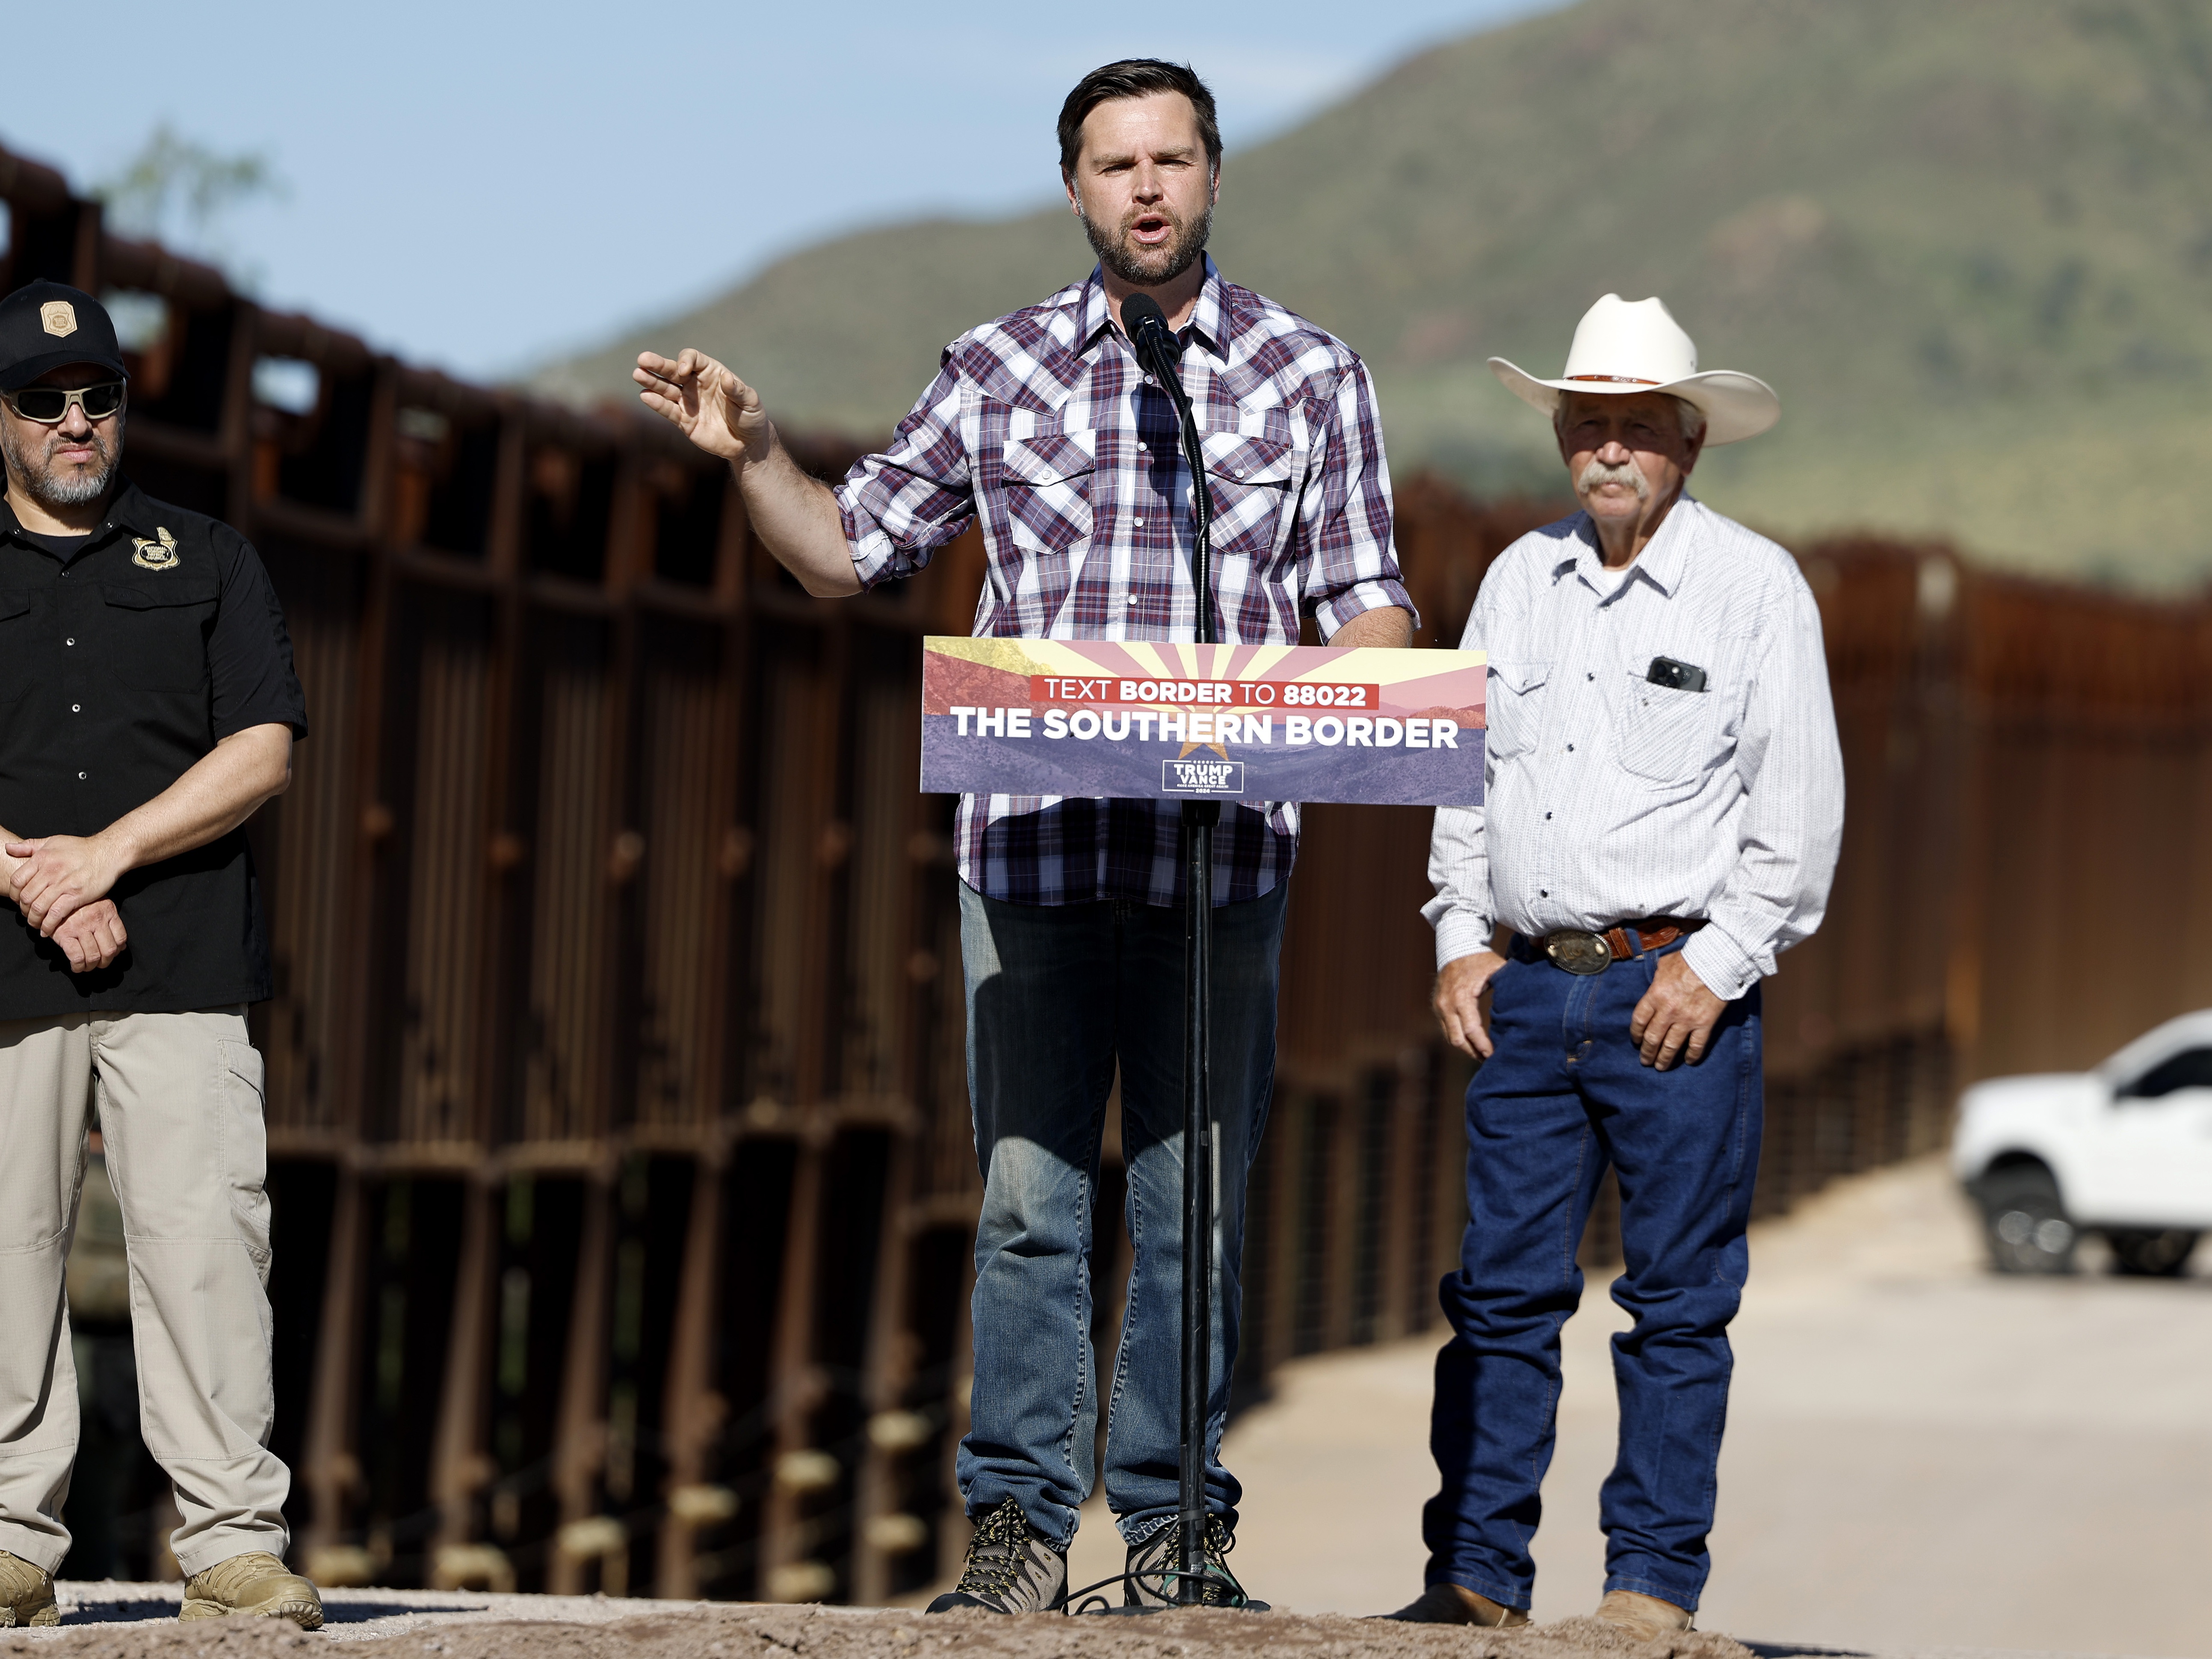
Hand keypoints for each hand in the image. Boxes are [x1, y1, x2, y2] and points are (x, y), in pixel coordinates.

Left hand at [6, 833, 128, 935]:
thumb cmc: (82, 847)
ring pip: (38, 908)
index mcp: (42, 859)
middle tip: (28, 915)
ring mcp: (63, 884)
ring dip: (34, 920)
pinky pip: (56, 914)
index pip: (17, 881)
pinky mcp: (76, 895)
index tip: (20, 901)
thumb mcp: (53, 841)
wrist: (108, 852)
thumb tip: (8, 848)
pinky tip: (48, 930)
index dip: (14, 894)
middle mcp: (50, 871)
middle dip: (23, 910)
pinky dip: (48, 925)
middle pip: (25, 897)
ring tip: (37, 925)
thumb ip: (29, 846)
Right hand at [50, 899, 126, 972]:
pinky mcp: (64, 934)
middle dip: (105, 962)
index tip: (111, 955)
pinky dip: (78, 966)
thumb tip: (121, 947)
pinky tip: (76, 967)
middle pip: (108, 950)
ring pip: (93, 955)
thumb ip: (110, 922)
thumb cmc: (77, 903)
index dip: (117, 951)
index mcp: (108, 910)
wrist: (51, 897)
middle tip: (99, 964)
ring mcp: (80, 926)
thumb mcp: (98, 905)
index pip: (120, 938)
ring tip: (87, 967)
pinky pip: (77, 957)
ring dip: (91, 966)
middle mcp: (96, 919)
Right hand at [633, 349, 770, 465]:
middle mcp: (695, 385)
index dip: (684, 361)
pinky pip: (668, 410)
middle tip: (642, 360)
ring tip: (637, 374)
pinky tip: (645, 396)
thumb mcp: (751, 402)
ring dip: (651, 382)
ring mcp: (687, 402)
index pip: (691, 359)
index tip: (682, 371)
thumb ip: (739, 390)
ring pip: (665, 389)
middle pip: (672, 370)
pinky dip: (656, 404)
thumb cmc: (751, 417)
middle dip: (658, 365)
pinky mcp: (683, 421)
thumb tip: (726, 379)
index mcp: (711, 373)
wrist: (748, 444)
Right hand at [1433, 949, 1506, 1058]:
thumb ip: (1509, 986)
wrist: (1456, 947)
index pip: (1471, 1029)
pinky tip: (1473, 1043)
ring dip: (1466, 1048)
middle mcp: (1446, 1004)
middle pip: (1458, 1040)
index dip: (1483, 1045)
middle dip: (1474, 1052)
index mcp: (1462, 996)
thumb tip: (1526, 1005)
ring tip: (1483, 1055)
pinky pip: (1447, 1030)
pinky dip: (1459, 1038)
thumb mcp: (1497, 969)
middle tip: (1490, 1060)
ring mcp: (1439, 1007)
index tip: (1495, 1055)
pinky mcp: (1438, 1008)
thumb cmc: (1480, 960)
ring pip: (1451, 1038)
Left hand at [1629, 951, 1727, 1068]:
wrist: (1717, 962)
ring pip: (1671, 1046)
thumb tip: (1654, 984)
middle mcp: (1668, 1011)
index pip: (1639, 1020)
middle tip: (1645, 1061)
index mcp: (1655, 995)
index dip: (1636, 1034)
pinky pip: (1696, 1045)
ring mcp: (1686, 1020)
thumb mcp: (1664, 965)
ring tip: (1660, 1067)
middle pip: (1652, 1038)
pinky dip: (1692, 1056)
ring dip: (1664, 1059)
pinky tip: (1689, 1062)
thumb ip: (1656, 978)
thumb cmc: (1690, 959)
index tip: (1636, 1041)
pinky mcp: (1704, 1024)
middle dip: (1647, 1052)